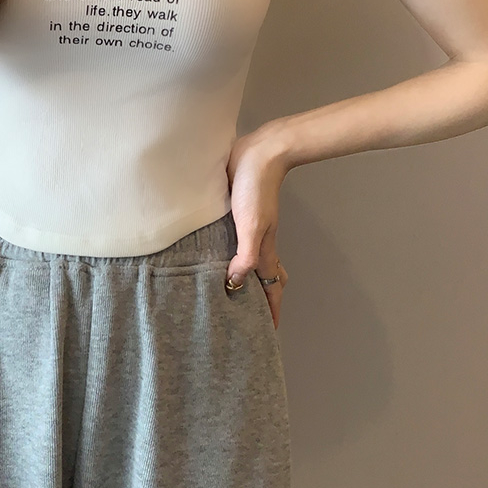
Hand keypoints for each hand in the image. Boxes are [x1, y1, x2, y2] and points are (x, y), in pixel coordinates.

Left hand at [225, 132, 289, 329]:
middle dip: (260, 299)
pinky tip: (216, 255)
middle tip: (249, 317)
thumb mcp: (251, 224)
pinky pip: (235, 243)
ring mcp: (247, 229)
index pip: (271, 288)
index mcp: (263, 249)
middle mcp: (257, 242)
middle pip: (264, 278)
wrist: (259, 153)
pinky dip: (230, 255)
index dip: (271, 311)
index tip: (269, 334)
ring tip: (232, 293)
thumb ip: (246, 254)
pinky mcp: (235, 215)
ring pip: (249, 261)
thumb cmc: (255, 188)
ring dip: (244, 278)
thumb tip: (236, 283)